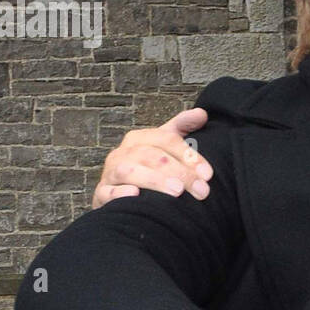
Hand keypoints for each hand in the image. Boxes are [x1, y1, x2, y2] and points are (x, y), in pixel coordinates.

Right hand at [91, 108, 211, 207]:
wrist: (117, 194)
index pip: (166, 139)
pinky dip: (120, 193)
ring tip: (177, 192)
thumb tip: (201, 114)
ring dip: (154, 180)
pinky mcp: (101, 194)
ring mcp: (110, 173)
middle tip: (201, 190)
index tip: (208, 174)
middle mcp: (122, 153)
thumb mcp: (163, 145)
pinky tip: (136, 195)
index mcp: (138, 139)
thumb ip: (181, 128)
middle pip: (150, 156)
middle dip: (179, 172)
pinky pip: (107, 192)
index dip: (188, 154)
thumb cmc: (146, 168)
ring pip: (129, 171)